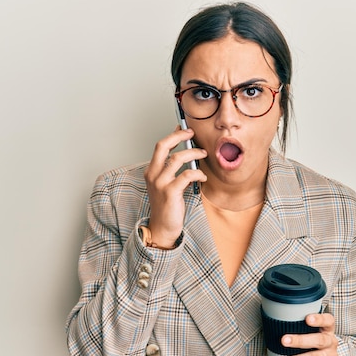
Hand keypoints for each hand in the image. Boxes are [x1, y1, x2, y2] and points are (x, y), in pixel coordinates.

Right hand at [143, 127, 206, 247]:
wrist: (162, 227)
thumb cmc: (167, 206)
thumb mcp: (167, 185)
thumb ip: (174, 171)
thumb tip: (188, 155)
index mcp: (151, 171)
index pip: (160, 146)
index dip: (173, 134)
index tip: (184, 128)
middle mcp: (153, 175)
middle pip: (163, 146)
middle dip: (179, 135)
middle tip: (192, 133)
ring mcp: (161, 183)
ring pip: (177, 158)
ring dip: (193, 153)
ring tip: (203, 154)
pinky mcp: (170, 192)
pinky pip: (186, 175)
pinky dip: (197, 172)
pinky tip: (202, 176)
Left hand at [276, 313, 337, 355]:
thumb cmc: (313, 342)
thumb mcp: (311, 331)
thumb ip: (300, 326)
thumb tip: (276, 322)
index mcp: (327, 329)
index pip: (328, 321)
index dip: (319, 319)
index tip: (307, 318)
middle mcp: (331, 342)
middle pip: (320, 340)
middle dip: (300, 341)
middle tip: (283, 340)